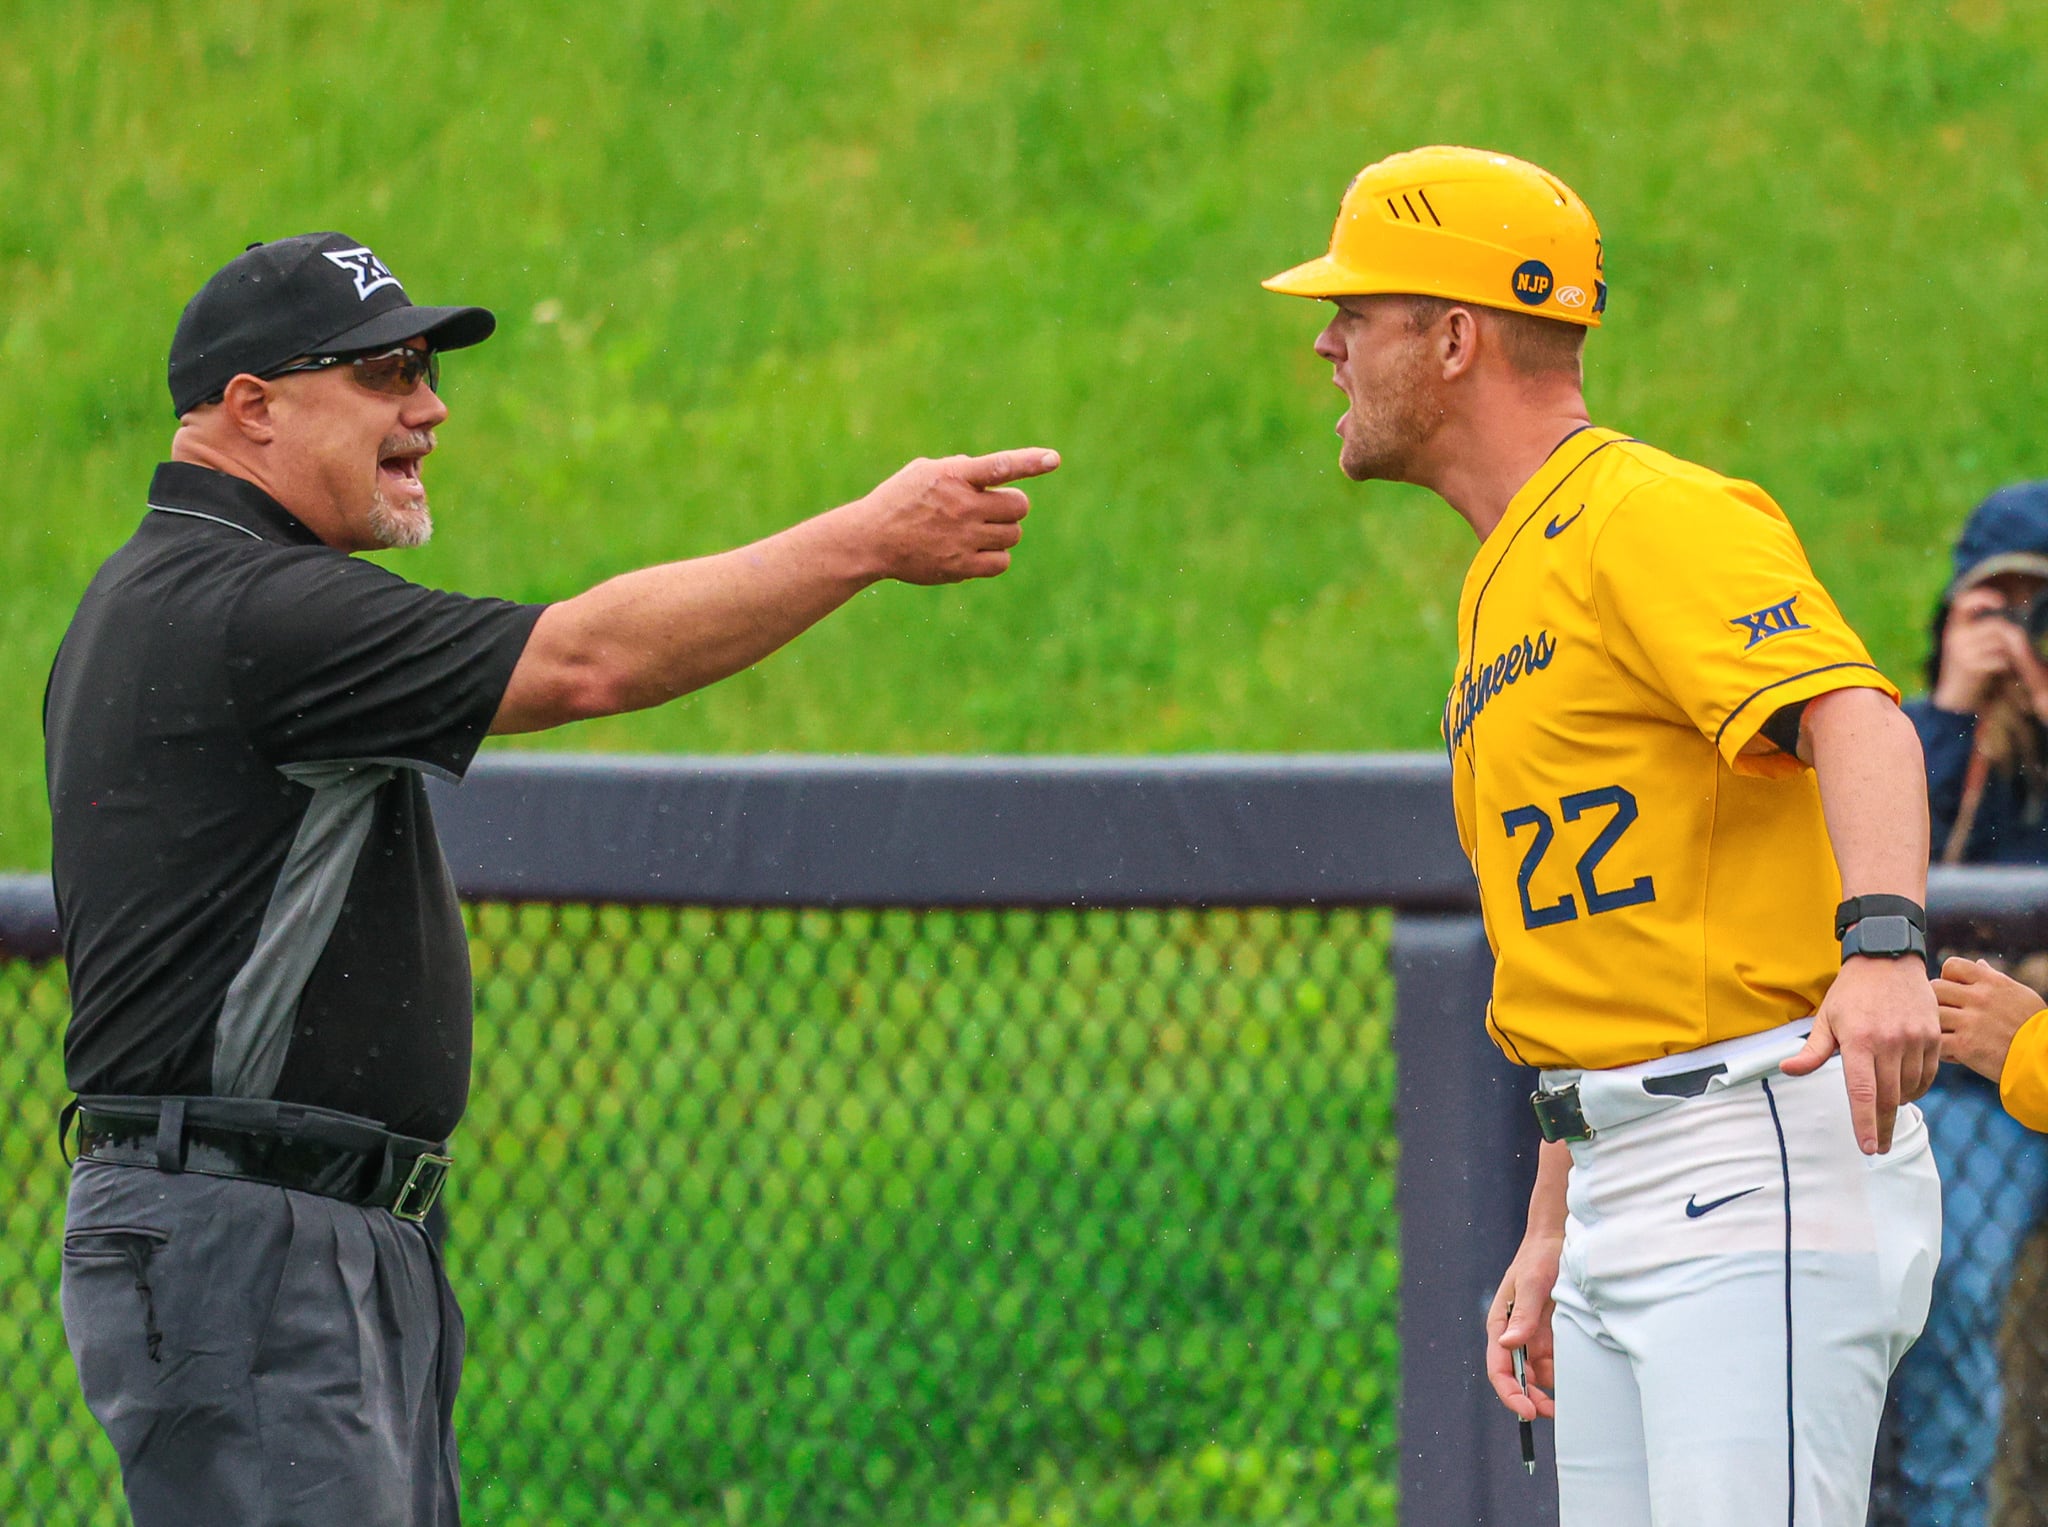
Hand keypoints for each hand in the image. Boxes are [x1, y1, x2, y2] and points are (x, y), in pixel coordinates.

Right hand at [855, 449, 1059, 584]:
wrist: (871, 540)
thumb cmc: (897, 501)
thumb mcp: (923, 472)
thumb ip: (957, 467)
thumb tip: (987, 470)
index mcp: (954, 476)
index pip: (1000, 465)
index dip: (1030, 462)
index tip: (1054, 459)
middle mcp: (963, 506)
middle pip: (1018, 506)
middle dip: (1011, 508)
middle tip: (991, 511)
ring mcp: (963, 537)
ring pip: (1013, 535)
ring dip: (1004, 532)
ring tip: (979, 532)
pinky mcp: (961, 565)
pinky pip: (1001, 562)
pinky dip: (996, 558)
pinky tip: (978, 553)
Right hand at [1485, 1234, 1560, 1420]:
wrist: (1560, 1239)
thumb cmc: (1539, 1256)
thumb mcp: (1531, 1282)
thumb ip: (1522, 1314)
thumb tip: (1509, 1344)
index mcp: (1501, 1324)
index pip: (1498, 1367)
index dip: (1510, 1392)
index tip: (1527, 1410)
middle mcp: (1515, 1334)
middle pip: (1518, 1377)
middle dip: (1531, 1398)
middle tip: (1552, 1412)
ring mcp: (1534, 1335)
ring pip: (1538, 1374)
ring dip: (1549, 1389)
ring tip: (1568, 1400)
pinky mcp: (1553, 1333)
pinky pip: (1556, 1361)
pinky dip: (1563, 1373)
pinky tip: (1577, 1377)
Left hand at [1782, 955, 1940, 1153]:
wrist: (1888, 959)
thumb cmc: (1851, 992)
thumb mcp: (1826, 1018)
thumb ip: (1812, 1050)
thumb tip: (1787, 1069)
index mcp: (1858, 1040)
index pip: (1863, 1092)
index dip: (1865, 1123)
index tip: (1867, 1148)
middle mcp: (1890, 1042)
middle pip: (1888, 1098)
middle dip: (1882, 1127)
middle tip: (1877, 1146)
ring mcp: (1915, 1039)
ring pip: (1909, 1089)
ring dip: (1898, 1105)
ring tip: (1886, 1109)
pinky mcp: (1932, 1036)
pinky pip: (1927, 1075)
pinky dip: (1916, 1088)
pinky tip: (1904, 1088)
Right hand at [1931, 587, 2024, 713]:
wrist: (1953, 692)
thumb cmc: (1967, 662)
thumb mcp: (1966, 639)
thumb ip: (1980, 624)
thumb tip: (2007, 616)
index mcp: (1953, 625)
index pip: (1962, 601)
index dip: (1983, 596)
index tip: (2002, 602)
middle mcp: (1954, 636)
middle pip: (1996, 625)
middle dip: (2010, 634)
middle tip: (2012, 642)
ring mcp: (1961, 651)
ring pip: (2000, 642)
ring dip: (2007, 650)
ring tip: (2001, 657)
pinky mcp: (1970, 666)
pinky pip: (2000, 658)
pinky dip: (2004, 663)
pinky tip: (1999, 667)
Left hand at [1934, 956, 2045, 1084]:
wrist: (2046, 1057)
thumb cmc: (2035, 1026)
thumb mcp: (2019, 995)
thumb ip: (1994, 979)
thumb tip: (1979, 964)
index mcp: (1992, 982)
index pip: (1952, 965)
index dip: (1948, 977)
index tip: (1955, 992)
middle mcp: (1979, 998)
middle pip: (1935, 988)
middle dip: (1937, 1001)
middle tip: (1948, 1016)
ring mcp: (1971, 1021)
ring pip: (1932, 1014)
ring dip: (1936, 1025)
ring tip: (1949, 1035)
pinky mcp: (1965, 1046)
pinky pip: (1936, 1041)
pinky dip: (1940, 1049)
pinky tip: (1954, 1053)